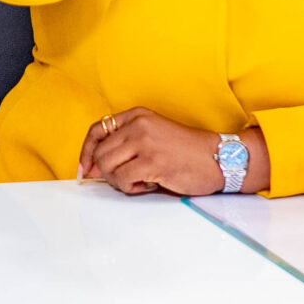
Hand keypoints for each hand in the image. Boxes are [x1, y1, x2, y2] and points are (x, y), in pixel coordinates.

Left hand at [78, 109, 225, 195]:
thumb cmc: (187, 153)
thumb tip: (93, 168)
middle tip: (125, 180)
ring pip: (106, 167)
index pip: (97, 130)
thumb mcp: (153, 137)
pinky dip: (129, 187)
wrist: (219, 158)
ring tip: (138, 181)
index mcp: (137, 115)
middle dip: (106, 173)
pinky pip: (121, 179)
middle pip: (99, 153)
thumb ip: (126, 146)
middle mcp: (138, 125)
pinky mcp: (151, 161)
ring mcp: (144, 142)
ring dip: (118, 181)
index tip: (84, 169)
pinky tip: (146, 185)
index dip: (86, 152)